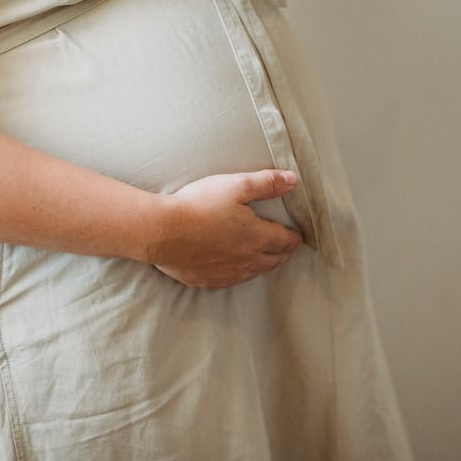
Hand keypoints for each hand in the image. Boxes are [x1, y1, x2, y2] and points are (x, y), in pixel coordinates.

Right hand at [149, 169, 303, 288]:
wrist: (161, 232)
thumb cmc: (198, 206)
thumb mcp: (235, 186)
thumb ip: (266, 183)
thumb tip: (293, 180)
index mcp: (257, 237)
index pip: (287, 241)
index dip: (295, 237)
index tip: (298, 235)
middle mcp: (247, 260)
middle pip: (274, 260)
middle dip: (283, 252)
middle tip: (286, 247)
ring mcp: (227, 273)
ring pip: (255, 273)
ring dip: (264, 264)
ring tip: (265, 258)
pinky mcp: (208, 280)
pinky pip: (232, 280)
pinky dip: (240, 273)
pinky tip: (235, 269)